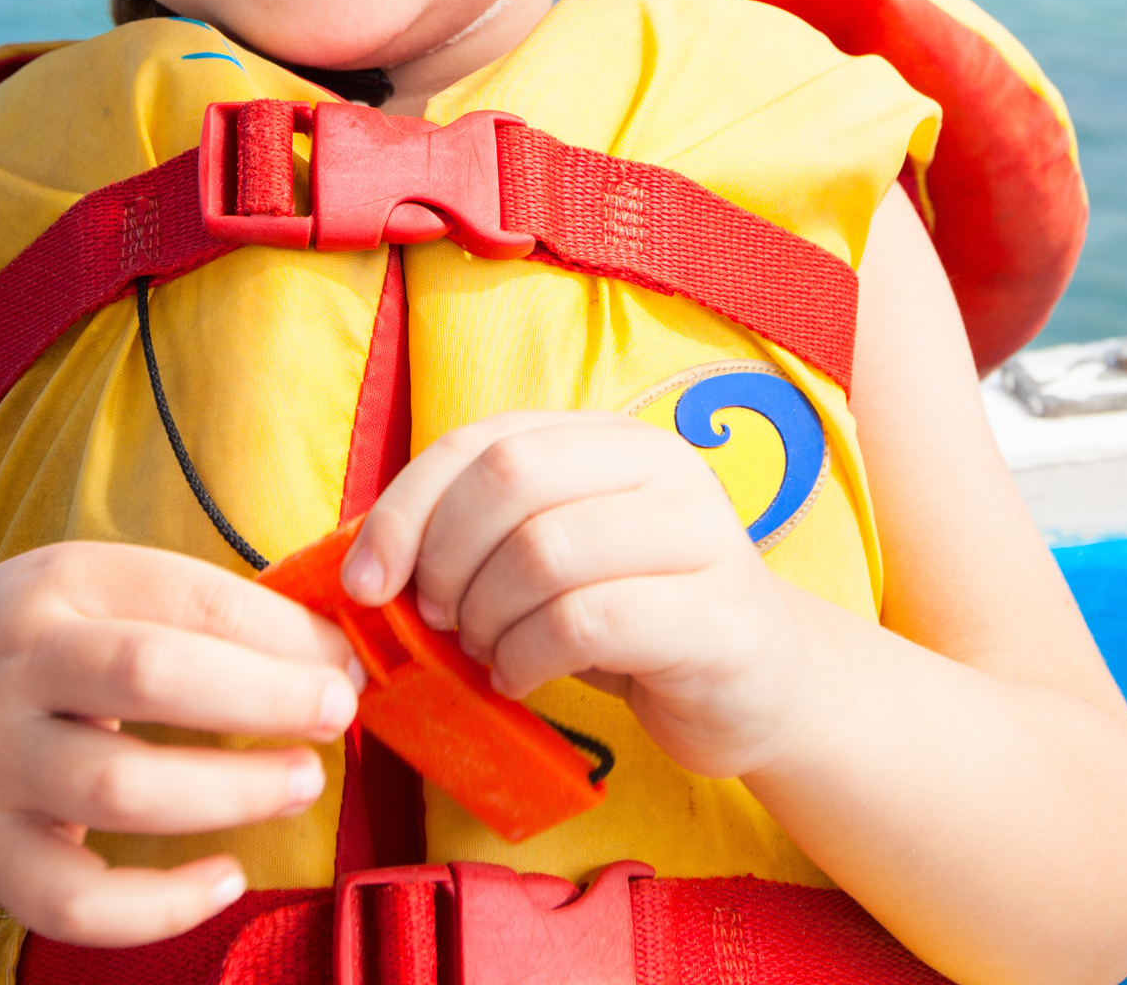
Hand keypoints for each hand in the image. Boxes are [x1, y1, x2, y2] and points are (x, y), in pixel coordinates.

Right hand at [0, 540, 357, 946]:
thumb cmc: (25, 652)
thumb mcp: (86, 593)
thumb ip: (191, 611)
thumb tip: (329, 646)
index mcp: (57, 584)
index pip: (188, 597)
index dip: (282, 633)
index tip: (345, 660)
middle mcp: (15, 668)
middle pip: (151, 675)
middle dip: (263, 696)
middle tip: (336, 713)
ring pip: (118, 788)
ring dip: (228, 792)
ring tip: (299, 784)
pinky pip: (76, 900)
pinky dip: (160, 905)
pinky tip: (224, 878)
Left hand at [340, 409, 814, 779]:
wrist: (760, 687)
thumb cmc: (634, 618)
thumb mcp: (557, 558)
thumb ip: (483, 536)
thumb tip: (367, 565)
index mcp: (611, 438)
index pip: (483, 441)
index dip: (407, 508)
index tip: (367, 582)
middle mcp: (662, 467)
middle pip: (509, 480)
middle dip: (445, 560)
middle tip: (437, 620)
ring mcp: (699, 536)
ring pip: (543, 552)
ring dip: (485, 619)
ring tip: (487, 653)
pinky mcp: (716, 617)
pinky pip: (587, 623)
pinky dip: (528, 658)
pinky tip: (522, 678)